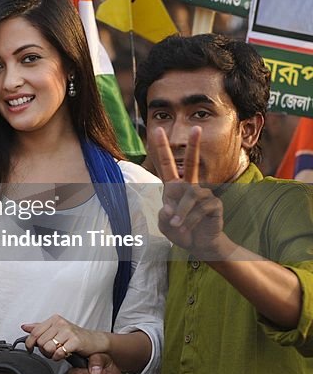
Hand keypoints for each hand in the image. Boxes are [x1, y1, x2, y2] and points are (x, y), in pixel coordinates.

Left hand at [22, 314, 107, 361]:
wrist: (95, 341)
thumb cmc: (75, 337)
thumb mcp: (56, 330)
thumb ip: (40, 328)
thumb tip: (24, 327)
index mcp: (54, 319)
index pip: (35, 331)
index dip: (29, 342)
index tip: (30, 348)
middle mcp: (60, 323)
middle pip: (40, 341)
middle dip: (44, 350)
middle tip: (51, 352)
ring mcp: (68, 331)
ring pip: (48, 347)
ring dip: (51, 354)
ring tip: (57, 353)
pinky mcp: (75, 340)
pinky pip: (58, 352)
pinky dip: (58, 357)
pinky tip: (63, 355)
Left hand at [150, 126, 231, 258]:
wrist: (198, 245)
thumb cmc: (180, 231)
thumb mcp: (165, 224)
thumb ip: (163, 216)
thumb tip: (169, 207)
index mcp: (174, 187)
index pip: (167, 164)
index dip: (161, 148)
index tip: (158, 129)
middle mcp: (190, 186)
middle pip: (192, 162)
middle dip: (194, 145)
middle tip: (197, 128)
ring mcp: (204, 193)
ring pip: (190, 196)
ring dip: (181, 212)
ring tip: (177, 225)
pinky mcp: (214, 204)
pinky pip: (200, 208)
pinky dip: (190, 220)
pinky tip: (187, 227)